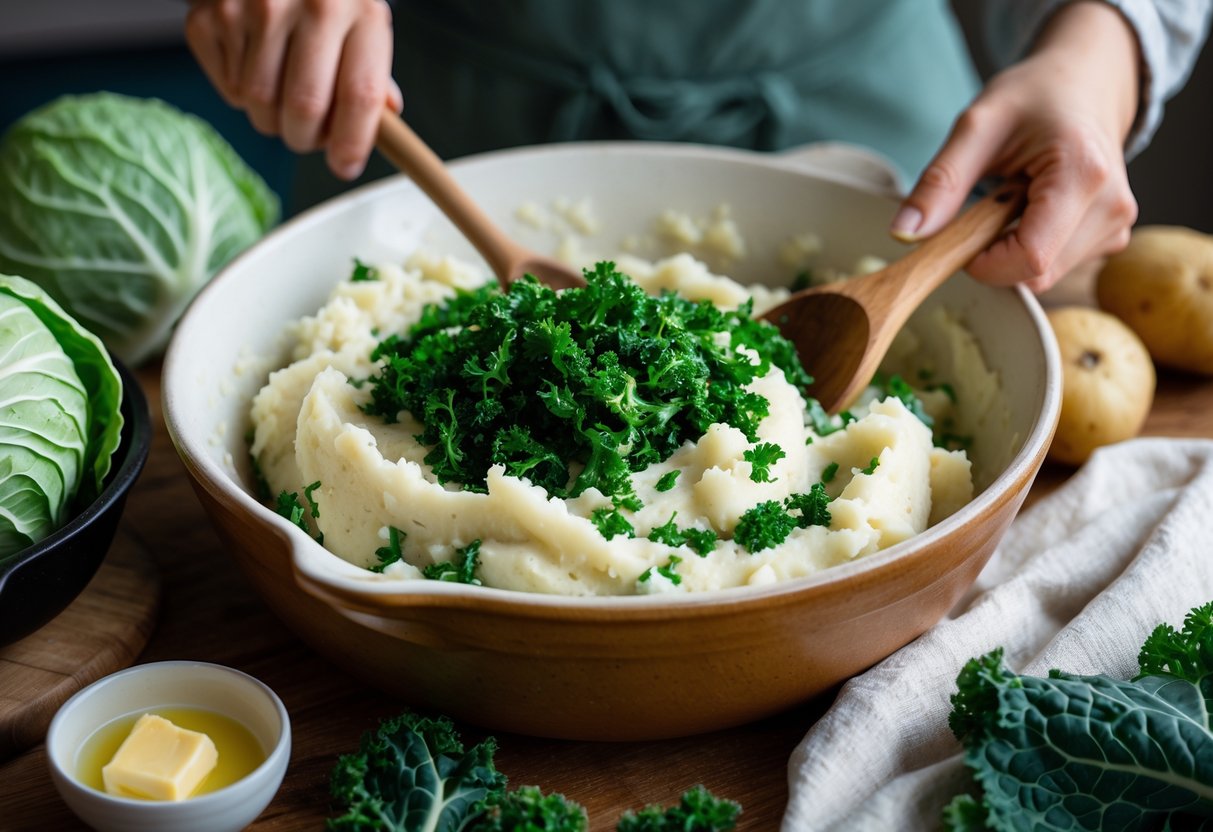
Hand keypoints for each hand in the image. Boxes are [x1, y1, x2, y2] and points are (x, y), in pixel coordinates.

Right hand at [185, 0, 402, 179]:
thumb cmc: (323, 0)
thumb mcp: (362, 24)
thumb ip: (373, 76)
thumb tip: (385, 123)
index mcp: (361, 12)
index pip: (360, 95)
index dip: (353, 143)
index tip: (345, 166)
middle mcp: (311, 4)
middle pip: (305, 109)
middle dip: (306, 140)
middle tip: (308, 135)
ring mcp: (256, 7)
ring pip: (260, 107)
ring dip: (272, 120)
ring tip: (281, 93)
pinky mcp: (212, 16)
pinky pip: (230, 90)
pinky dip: (242, 95)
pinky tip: (253, 65)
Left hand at [892, 2, 1140, 292]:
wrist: (1087, 82)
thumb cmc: (1035, 96)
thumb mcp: (977, 126)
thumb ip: (940, 182)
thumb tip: (904, 233)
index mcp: (1082, 174)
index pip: (1029, 258)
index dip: (984, 263)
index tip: (960, 235)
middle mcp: (1112, 208)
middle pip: (1035, 274)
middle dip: (994, 254)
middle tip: (986, 202)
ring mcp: (1116, 226)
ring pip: (1043, 275)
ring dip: (1011, 250)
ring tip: (1014, 196)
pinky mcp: (1111, 237)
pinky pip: (1055, 266)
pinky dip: (1030, 247)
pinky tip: (1032, 207)